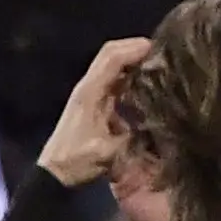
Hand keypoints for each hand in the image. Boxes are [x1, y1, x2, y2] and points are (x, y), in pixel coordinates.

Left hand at [35, 38, 152, 187]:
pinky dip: (131, 76)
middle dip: (136, 48)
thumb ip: (134, 140)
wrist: (54, 173)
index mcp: (90, 93)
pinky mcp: (95, 103)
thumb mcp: (108, 153)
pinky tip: (148, 85)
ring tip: (161, 65)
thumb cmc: (77, 161)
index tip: (160, 48)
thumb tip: (164, 129)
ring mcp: (91, 94)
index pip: (112, 59)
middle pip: (111, 55)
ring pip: (113, 66)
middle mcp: (89, 87)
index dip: (135, 49)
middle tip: (165, 52)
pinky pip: (115, 81)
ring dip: (134, 60)